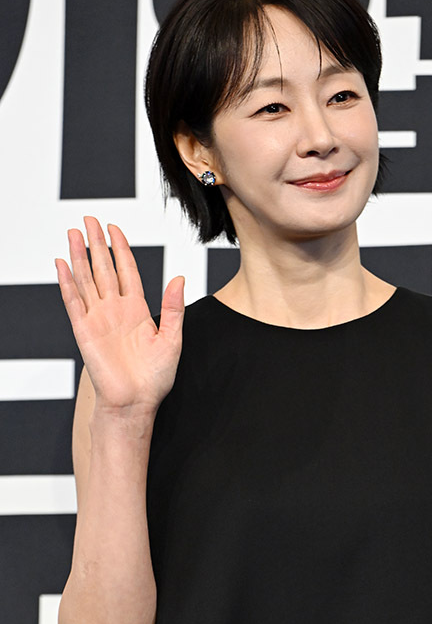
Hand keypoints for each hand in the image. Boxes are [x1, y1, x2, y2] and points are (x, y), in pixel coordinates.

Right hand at [55, 216, 184, 412]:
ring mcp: (98, 319)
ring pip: (86, 279)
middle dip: (97, 244)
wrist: (136, 404)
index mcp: (137, 310)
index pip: (127, 270)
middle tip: (89, 220)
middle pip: (103, 269)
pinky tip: (62, 263)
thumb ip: (173, 308)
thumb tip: (179, 278)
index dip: (121, 249)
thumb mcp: (172, 339)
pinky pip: (74, 302)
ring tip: (73, 232)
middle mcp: (115, 310)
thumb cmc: (155, 378)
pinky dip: (67, 282)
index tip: (114, 228)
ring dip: (79, 256)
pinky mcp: (85, 331)